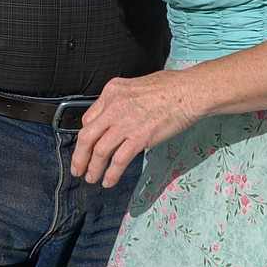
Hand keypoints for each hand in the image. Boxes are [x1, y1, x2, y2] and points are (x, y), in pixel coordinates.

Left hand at [71, 72, 200, 187]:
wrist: (189, 91)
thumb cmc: (171, 87)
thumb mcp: (136, 86)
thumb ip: (122, 101)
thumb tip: (116, 118)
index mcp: (112, 91)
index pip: (89, 118)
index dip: (86, 136)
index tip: (86, 147)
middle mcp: (114, 106)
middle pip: (87, 136)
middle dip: (79, 156)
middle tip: (77, 168)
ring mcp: (125, 123)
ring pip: (99, 150)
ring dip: (93, 168)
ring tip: (91, 178)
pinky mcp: (138, 137)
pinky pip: (118, 160)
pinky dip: (111, 173)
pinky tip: (108, 181)